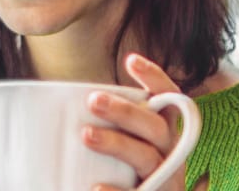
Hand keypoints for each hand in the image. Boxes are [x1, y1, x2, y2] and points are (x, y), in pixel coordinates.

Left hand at [85, 54, 189, 190]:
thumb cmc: (133, 177)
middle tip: (93, 100)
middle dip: (126, 111)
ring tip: (86, 134)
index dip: (155, 79)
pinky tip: (95, 188)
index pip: (169, 99)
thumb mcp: (135, 148)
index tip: (131, 60)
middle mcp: (171, 154)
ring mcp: (165, 180)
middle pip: (155, 127)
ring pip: (147, 157)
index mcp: (166, 134)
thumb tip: (67, 107)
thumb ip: (117, 128)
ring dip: (117, 143)